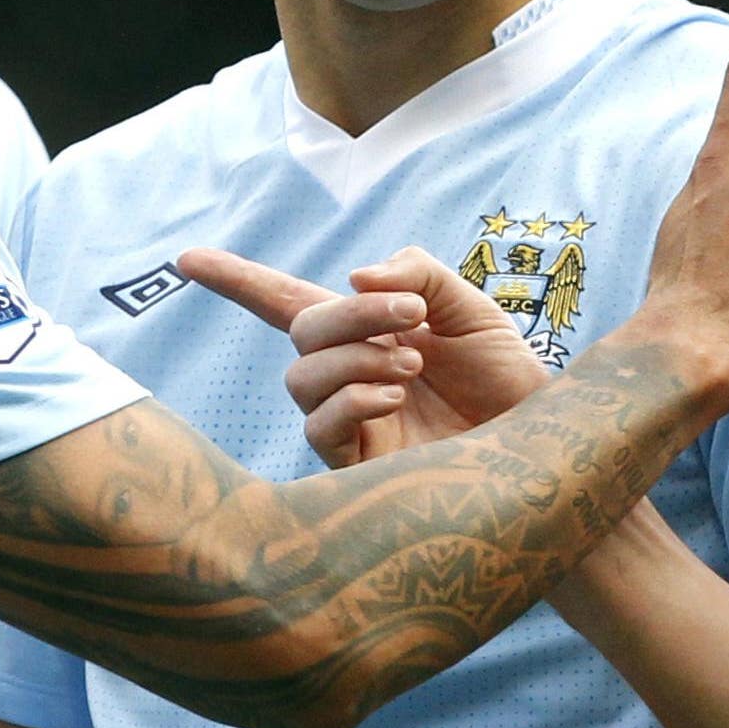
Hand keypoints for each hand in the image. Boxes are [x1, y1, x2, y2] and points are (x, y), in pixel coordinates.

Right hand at [179, 247, 549, 467]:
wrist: (543, 449)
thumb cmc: (509, 382)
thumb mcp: (470, 307)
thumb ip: (416, 273)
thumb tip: (352, 277)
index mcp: (366, 334)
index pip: (286, 301)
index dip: (237, 280)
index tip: (186, 259)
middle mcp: (347, 375)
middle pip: (301, 328)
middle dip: (349, 314)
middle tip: (413, 317)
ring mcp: (348, 421)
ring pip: (302, 376)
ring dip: (354, 357)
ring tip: (412, 365)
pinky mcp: (355, 467)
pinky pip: (319, 425)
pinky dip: (352, 398)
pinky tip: (393, 397)